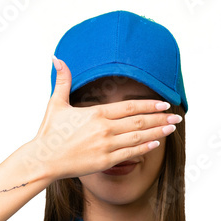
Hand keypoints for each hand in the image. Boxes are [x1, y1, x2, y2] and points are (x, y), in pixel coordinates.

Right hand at [27, 56, 180, 180]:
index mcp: (96, 113)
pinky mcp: (105, 161)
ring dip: (157, 132)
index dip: (149, 104)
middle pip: (139, 121)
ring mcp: (106, 146)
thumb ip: (63, 80)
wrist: (43, 159)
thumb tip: (57, 58)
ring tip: (171, 128)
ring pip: (138, 137)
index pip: (129, 106)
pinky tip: (156, 144)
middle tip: (177, 117)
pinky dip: (144, 148)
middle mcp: (104, 129)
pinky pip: (130, 154)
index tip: (164, 104)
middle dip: (160, 118)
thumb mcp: (56, 103)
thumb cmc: (49, 133)